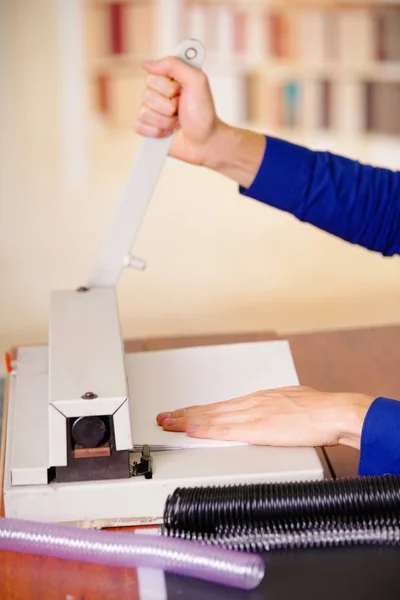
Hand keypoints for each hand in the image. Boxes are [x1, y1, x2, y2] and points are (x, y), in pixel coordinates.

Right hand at [135, 56, 265, 187]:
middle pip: (147, 95)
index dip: (169, 88)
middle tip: (181, 109)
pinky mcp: (148, 128)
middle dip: (168, 107)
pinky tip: (168, 133)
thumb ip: (175, 64)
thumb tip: (148, 64)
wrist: (205, 142)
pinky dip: (156, 132)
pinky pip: (139, 126)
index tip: (183, 92)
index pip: (152, 76)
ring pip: (144, 112)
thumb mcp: (197, 81)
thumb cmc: (203, 113)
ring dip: (165, 121)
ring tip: (178, 122)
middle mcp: (158, 92)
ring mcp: (152, 110)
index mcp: (168, 78)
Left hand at [156, 386, 374, 448]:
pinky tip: (191, 429)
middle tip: (164, 417)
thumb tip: (272, 419)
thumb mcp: (292, 405)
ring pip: (212, 416)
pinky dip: (205, 428)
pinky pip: (224, 428)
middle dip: (185, 414)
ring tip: (168, 423)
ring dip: (187, 420)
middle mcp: (252, 402)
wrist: (334, 412)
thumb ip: (276, 412)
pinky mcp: (258, 426)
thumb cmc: (320, 412)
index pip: (222, 406)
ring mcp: (253, 413)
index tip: (184, 413)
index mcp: (260, 399)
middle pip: (212, 409)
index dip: (200, 411)